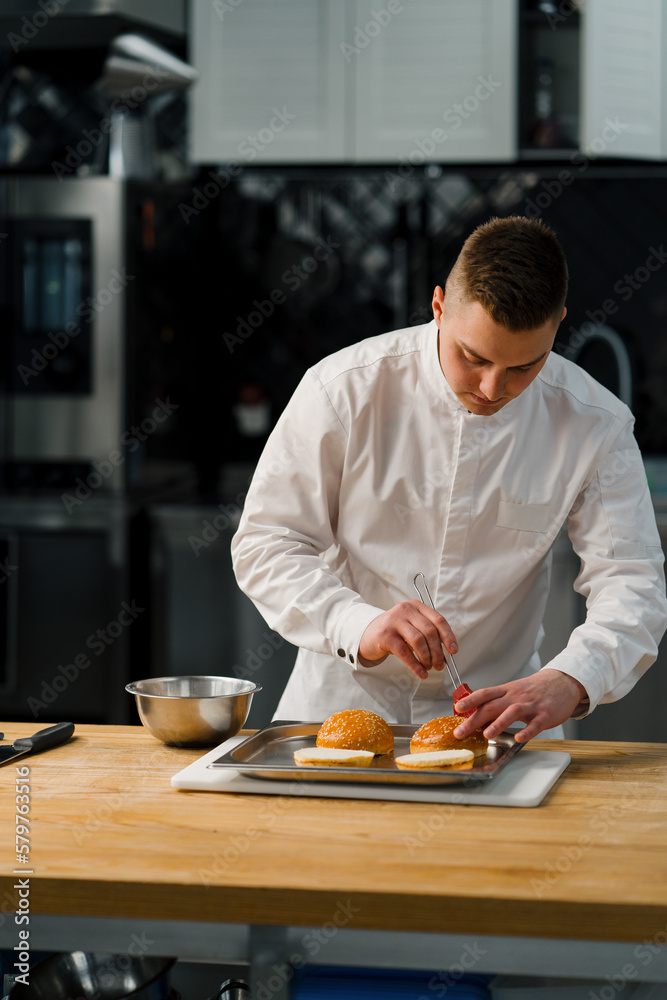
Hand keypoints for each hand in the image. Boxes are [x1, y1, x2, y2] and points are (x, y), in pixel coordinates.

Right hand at [359, 600, 457, 680]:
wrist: (367, 633)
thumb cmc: (394, 632)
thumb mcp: (411, 627)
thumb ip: (427, 634)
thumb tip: (446, 652)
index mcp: (416, 606)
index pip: (438, 620)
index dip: (448, 636)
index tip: (454, 650)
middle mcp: (405, 610)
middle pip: (430, 631)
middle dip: (438, 652)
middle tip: (439, 665)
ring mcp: (394, 621)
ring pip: (419, 641)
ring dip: (427, 658)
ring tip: (428, 667)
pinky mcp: (385, 635)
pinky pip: (405, 653)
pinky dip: (415, 665)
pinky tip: (420, 672)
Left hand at [452, 668, 587, 742]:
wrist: (563, 681)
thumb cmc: (535, 689)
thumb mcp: (514, 690)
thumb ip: (497, 701)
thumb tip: (477, 713)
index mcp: (506, 691)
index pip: (484, 694)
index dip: (469, 700)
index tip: (456, 708)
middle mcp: (515, 697)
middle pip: (492, 706)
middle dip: (474, 719)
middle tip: (460, 732)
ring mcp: (530, 705)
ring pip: (512, 712)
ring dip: (498, 723)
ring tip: (487, 735)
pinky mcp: (545, 714)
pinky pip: (535, 724)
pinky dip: (527, 731)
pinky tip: (519, 738)